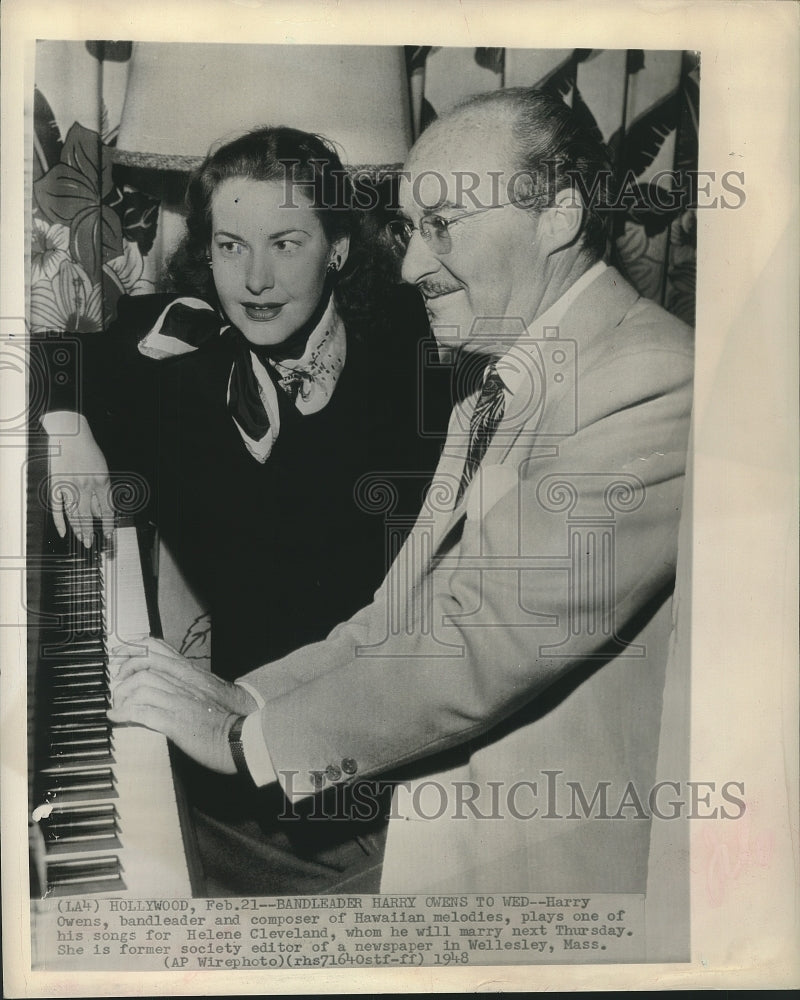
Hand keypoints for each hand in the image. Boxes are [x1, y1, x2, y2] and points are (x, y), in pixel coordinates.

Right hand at [45, 413, 114, 546]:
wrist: (70, 434)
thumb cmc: (88, 451)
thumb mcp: (102, 470)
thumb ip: (103, 491)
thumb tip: (102, 512)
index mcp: (102, 481)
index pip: (107, 509)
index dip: (108, 525)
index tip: (108, 536)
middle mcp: (86, 485)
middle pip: (89, 516)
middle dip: (90, 532)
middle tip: (91, 544)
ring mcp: (70, 486)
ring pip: (74, 514)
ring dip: (78, 530)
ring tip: (82, 540)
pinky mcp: (56, 484)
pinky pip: (58, 508)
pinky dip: (60, 521)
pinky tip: (63, 532)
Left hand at [108, 637, 256, 773]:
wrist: (241, 738)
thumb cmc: (229, 718)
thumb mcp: (211, 692)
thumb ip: (191, 686)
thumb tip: (171, 688)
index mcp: (192, 674)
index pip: (159, 650)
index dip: (135, 651)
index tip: (123, 658)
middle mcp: (184, 683)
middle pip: (146, 665)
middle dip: (125, 673)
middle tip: (118, 685)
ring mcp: (179, 701)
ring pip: (141, 686)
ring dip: (124, 696)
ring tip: (119, 705)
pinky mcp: (175, 722)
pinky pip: (142, 712)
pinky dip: (125, 714)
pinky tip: (117, 718)